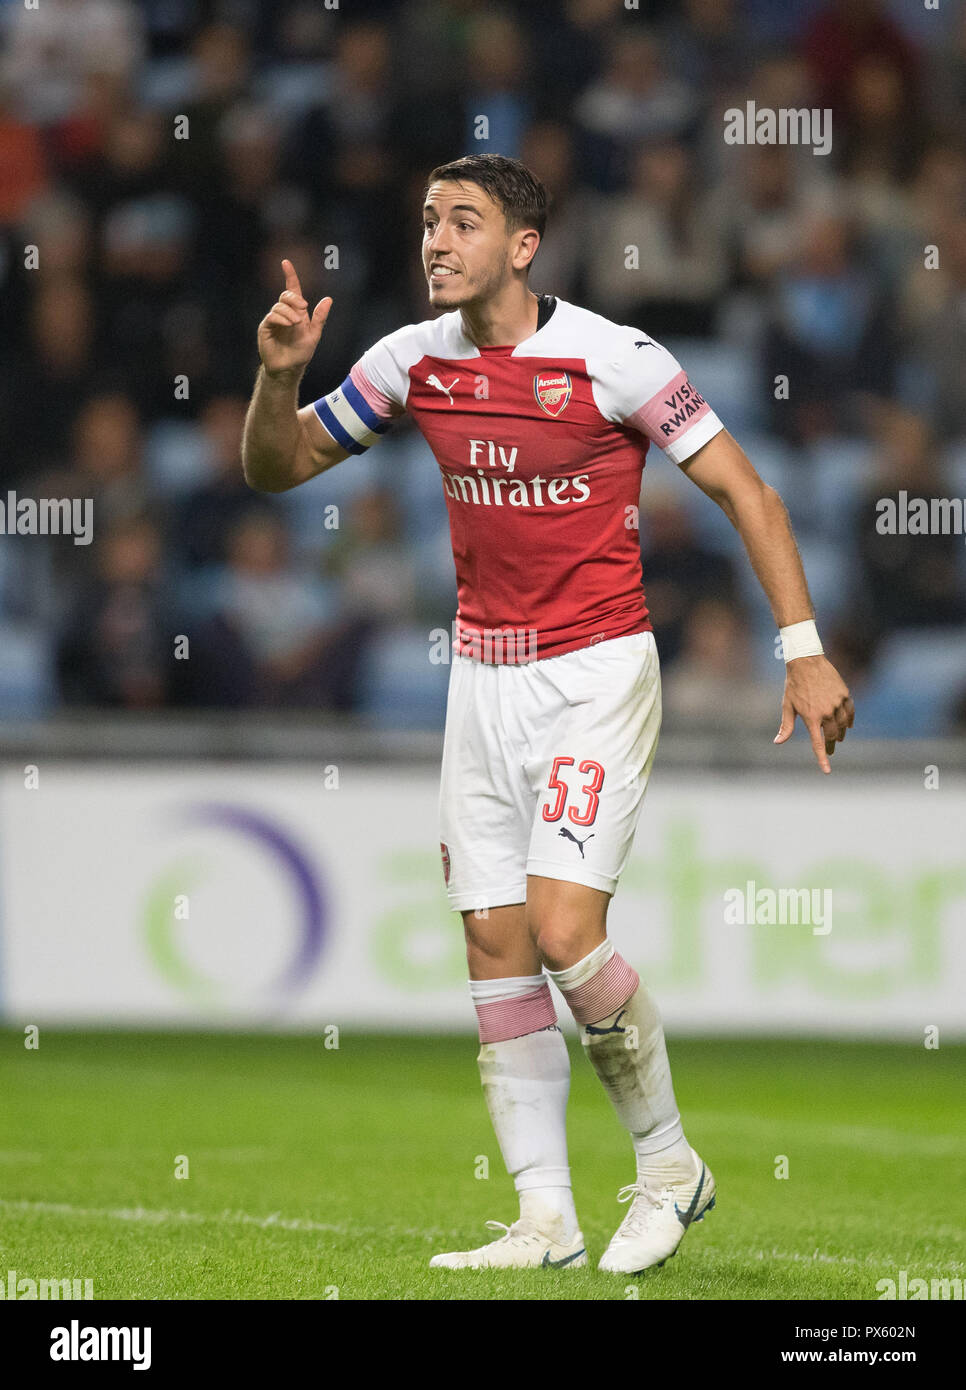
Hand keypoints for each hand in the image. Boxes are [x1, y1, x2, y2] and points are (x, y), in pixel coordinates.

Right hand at [257, 259, 331, 377]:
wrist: (289, 367)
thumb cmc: (301, 352)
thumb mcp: (314, 334)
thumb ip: (320, 317)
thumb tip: (329, 299)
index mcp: (296, 311)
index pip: (292, 289)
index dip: (290, 275)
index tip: (286, 263)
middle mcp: (284, 313)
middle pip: (286, 295)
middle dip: (294, 298)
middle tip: (303, 308)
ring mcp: (273, 319)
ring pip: (279, 306)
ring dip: (290, 312)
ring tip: (296, 324)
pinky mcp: (265, 327)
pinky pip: (272, 316)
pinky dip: (281, 318)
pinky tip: (288, 324)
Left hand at [773, 654, 853, 773]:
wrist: (806, 661)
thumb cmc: (794, 685)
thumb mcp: (787, 705)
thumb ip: (785, 726)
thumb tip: (777, 742)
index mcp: (811, 717)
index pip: (818, 743)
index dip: (822, 759)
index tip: (827, 771)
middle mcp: (826, 712)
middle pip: (832, 736)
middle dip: (831, 745)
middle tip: (829, 750)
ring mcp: (837, 703)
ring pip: (843, 725)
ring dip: (841, 734)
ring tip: (837, 738)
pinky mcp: (844, 694)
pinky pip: (850, 712)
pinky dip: (849, 720)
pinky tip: (847, 725)